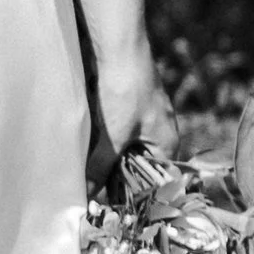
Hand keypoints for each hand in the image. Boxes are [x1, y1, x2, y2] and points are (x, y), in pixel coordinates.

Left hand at [89, 46, 177, 189]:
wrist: (118, 47)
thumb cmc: (125, 90)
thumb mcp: (113, 135)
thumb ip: (101, 166)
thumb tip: (88, 194)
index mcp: (167, 145)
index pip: (156, 182)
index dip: (134, 195)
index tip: (111, 207)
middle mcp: (159, 135)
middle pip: (137, 168)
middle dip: (114, 176)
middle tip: (90, 190)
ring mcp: (144, 120)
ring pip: (123, 150)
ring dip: (105, 158)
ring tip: (86, 169)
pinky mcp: (127, 108)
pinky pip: (115, 134)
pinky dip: (101, 140)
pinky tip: (86, 144)